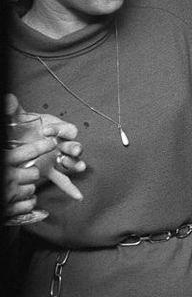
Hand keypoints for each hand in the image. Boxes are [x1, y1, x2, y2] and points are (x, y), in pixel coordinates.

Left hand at [4, 95, 84, 214]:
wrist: (16, 139)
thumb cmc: (20, 127)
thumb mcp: (16, 118)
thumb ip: (14, 109)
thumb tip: (9, 99)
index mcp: (56, 129)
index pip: (66, 129)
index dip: (60, 129)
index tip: (46, 130)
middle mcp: (60, 143)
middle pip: (74, 144)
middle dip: (74, 147)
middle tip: (70, 149)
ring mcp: (57, 157)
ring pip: (71, 161)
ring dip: (75, 163)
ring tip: (75, 166)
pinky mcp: (50, 169)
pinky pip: (63, 180)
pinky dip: (70, 188)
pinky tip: (78, 197)